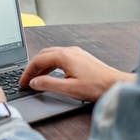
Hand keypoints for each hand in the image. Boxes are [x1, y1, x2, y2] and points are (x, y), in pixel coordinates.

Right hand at [19, 46, 135, 102]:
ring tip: (37, 79)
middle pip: (44, 55)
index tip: (23, 82)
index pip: (38, 60)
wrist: (116, 84)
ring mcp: (76, 53)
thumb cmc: (97, 86)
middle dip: (33, 67)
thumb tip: (34, 82)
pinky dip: (52, 66)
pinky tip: (52, 75)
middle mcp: (70, 51)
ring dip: (42, 66)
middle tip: (26, 80)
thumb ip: (49, 84)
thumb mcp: (69, 89)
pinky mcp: (81, 58)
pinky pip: (61, 58)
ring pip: (52, 55)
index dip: (27, 72)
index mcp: (65, 56)